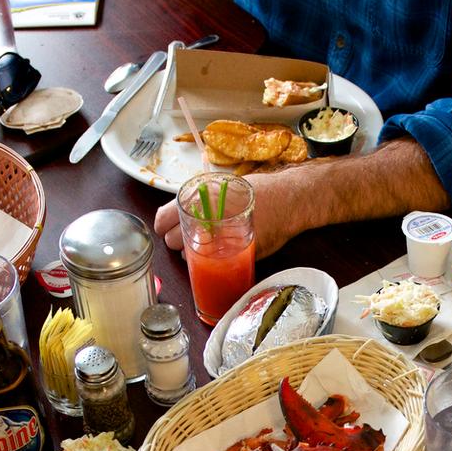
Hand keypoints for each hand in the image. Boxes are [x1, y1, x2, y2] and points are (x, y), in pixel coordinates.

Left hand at [152, 167, 309, 255]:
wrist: (289, 201)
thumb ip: (203, 199)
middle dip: (177, 241)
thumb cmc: (259, 190)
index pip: (163, 219)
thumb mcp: (225, 186)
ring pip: (188, 255)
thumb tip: (182, 212)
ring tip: (207, 244)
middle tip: (190, 237)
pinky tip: (220, 252)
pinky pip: (211, 264)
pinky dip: (212, 261)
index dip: (163, 226)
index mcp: (199, 199)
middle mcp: (205, 220)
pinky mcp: (233, 254)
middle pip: (172, 241)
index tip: (166, 228)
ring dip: (192, 252)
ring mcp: (218, 240)